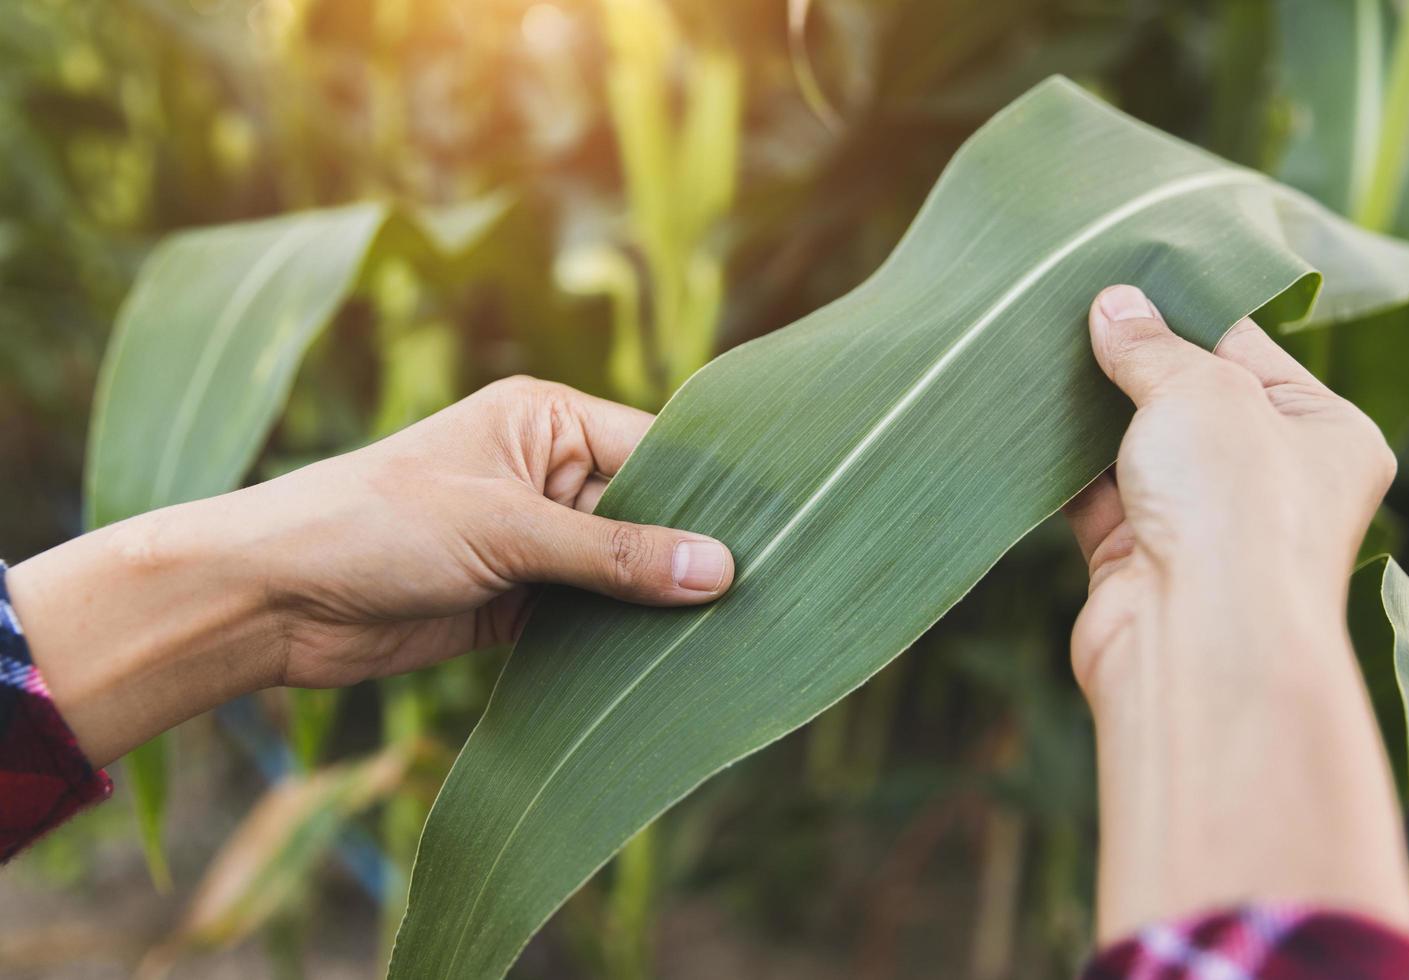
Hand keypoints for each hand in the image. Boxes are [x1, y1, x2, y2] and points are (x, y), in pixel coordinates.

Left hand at [8, 377, 732, 765]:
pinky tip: (666, 665)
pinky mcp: (516, 600)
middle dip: (686, 555)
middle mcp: (547, 474)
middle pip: (645, 514)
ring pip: (621, 571)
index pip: (655, 450)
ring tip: (730, 636)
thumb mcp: (506, 529)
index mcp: (547, 420)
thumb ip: (613, 554)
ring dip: (654, 604)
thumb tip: (719, 570)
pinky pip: (587, 616)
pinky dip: (617, 640)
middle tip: (762, 598)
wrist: (274, 599)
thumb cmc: (378, 525)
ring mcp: (533, 539)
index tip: (771, 539)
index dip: (708, 495)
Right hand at [1065, 285, 1394, 696]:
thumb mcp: (1201, 392)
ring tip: (1036, 354)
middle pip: (1187, 399)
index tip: (1122, 280)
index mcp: (1323, 432)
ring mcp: (1200, 523)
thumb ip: (1152, 346)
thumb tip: (1113, 304)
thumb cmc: (1235, 508)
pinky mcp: (1136, 558)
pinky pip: (1091, 495)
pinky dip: (1059, 465)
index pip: (1248, 349)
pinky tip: (1023, 421)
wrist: (1196, 642)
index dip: (1183, 313)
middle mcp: (1267, 481)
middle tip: (1068, 311)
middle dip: (1128, 363)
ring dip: (1088, 414)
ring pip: (1133, 448)